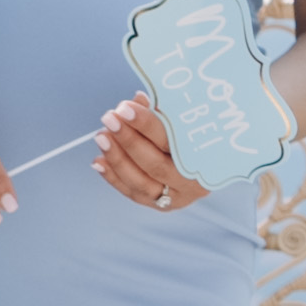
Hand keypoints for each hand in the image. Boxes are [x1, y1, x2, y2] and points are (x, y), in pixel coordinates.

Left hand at [89, 94, 210, 213]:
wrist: (207, 161)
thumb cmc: (194, 134)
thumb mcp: (184, 120)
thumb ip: (163, 112)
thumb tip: (137, 100)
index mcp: (205, 159)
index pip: (171, 141)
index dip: (146, 124)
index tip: (125, 108)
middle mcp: (193, 184)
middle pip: (155, 164)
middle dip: (128, 140)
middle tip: (109, 118)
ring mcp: (176, 198)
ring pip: (141, 183)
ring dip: (117, 159)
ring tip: (102, 137)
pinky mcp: (161, 206)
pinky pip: (133, 193)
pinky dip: (113, 177)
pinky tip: (99, 161)